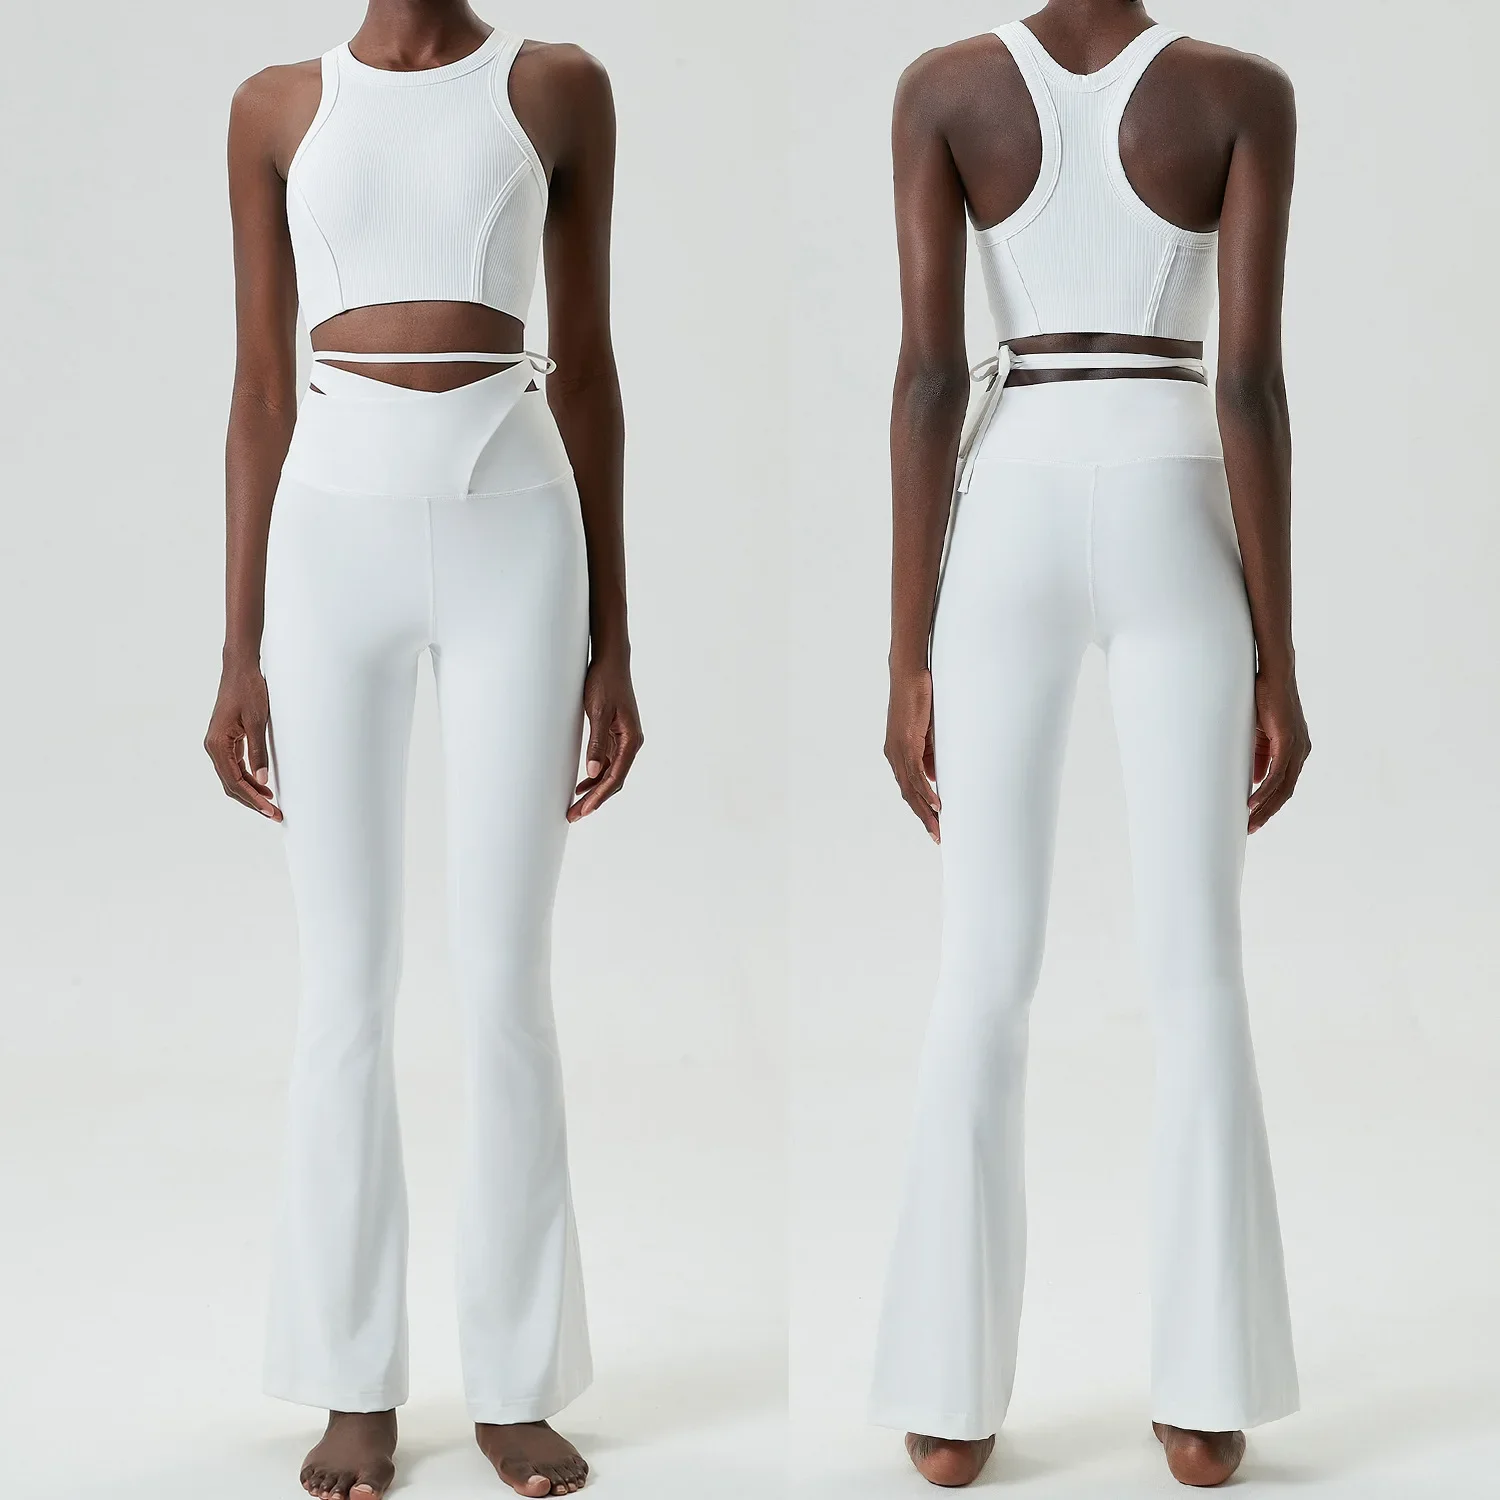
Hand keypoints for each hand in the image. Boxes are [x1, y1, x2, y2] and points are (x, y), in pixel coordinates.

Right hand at [205, 659, 280, 820]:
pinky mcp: (226, 740)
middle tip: (275, 814)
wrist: (240, 669)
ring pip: (233, 777)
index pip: (235, 782)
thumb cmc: (248, 690)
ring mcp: (219, 744)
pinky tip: (263, 785)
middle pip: (231, 784)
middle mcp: (213, 747)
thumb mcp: (257, 721)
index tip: (271, 811)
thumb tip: (263, 780)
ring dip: (251, 792)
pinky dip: (249, 778)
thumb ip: (259, 752)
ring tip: (272, 804)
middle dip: (253, 801)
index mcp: (217, 744)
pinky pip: (235, 766)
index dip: (253, 799)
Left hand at [568, 653, 642, 821]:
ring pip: (611, 774)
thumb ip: (596, 743)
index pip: (616, 776)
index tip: (585, 809)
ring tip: (576, 807)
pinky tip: (582, 785)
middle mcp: (630, 743)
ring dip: (594, 791)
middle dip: (595, 799)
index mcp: (631, 739)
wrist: (610, 661)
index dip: (600, 796)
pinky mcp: (615, 735)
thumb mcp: (597, 712)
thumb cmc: (604, 682)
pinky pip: (607, 763)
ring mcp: (623, 740)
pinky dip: (595, 776)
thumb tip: (593, 773)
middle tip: (575, 815)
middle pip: (614, 780)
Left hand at [885, 666, 939, 842]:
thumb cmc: (920, 699)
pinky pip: (916, 774)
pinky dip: (926, 791)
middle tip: (937, 836)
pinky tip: (936, 804)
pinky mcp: (906, 743)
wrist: (909, 675)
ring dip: (925, 810)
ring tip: (938, 828)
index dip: (920, 808)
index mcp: (897, 754)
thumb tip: (935, 775)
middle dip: (923, 817)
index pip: (908, 788)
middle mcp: (894, 755)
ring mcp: (898, 750)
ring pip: (911, 788)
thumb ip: (930, 754)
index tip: (933, 824)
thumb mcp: (928, 733)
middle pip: (908, 794)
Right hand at [1248, 672, 1309, 832]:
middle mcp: (1300, 753)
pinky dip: (1264, 790)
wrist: (1273, 675)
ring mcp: (1297, 748)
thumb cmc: (1264, 699)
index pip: (1283, 786)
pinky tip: (1252, 802)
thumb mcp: (1259, 734)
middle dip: (1267, 813)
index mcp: (1294, 751)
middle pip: (1285, 792)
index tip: (1254, 818)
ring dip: (1264, 807)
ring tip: (1250, 822)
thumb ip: (1260, 757)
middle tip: (1250, 829)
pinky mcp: (1289, 742)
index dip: (1269, 804)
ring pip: (1282, 788)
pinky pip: (1277, 774)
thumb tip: (1255, 780)